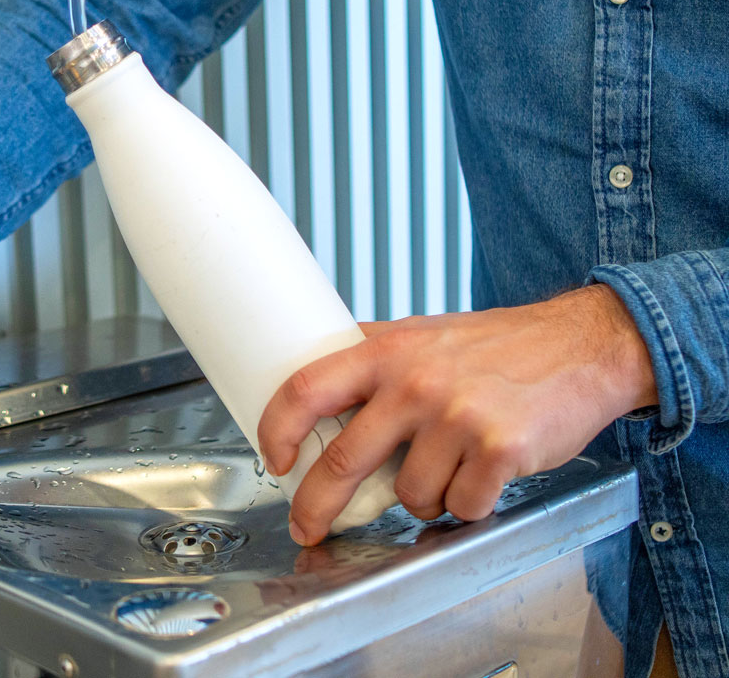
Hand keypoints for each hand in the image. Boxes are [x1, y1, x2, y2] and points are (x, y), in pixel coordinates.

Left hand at [258, 284, 655, 545]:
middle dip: (318, 505)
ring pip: (410, 495)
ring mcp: (458, 417)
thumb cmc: (497, 344)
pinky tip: (482, 475)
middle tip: (309, 524)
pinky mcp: (500, 450)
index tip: (274, 459)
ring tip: (449, 465)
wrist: (582, 346)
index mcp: (388, 351)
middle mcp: (416, 383)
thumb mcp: (422, 332)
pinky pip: (461, 507)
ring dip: (423, 497)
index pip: (308, 389)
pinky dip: (468, 504)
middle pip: (344, 460)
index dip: (278, 429)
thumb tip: (314, 375)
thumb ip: (372, 352)